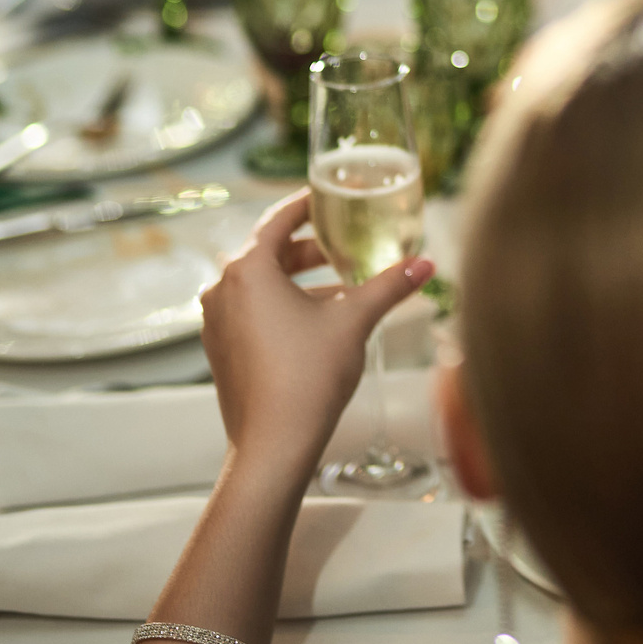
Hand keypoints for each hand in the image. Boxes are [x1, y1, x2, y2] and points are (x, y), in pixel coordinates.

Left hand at [197, 191, 433, 466]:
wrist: (274, 444)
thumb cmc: (308, 378)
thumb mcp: (354, 321)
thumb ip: (390, 285)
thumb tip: (425, 264)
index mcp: (247, 270)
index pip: (277, 220)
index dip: (306, 206)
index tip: (326, 199)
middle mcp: (222, 290)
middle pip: (268, 253)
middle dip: (308, 248)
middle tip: (342, 248)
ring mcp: (216, 323)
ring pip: (259, 285)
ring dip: (297, 281)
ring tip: (338, 288)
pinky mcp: (221, 351)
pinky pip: (250, 313)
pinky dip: (280, 307)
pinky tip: (315, 323)